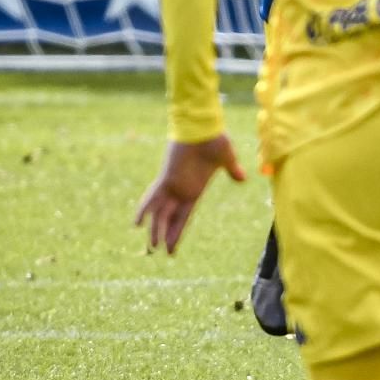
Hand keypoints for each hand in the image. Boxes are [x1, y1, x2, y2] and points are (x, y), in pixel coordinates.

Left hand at [134, 134, 244, 254]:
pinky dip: (144, 210)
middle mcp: (180, 191)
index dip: (177, 233)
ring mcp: (172, 185)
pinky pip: (153, 198)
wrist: (202, 126)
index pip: (183, 218)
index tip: (172, 249)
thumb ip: (232, 171)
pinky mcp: (166, 178)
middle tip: (158, 253)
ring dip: (155, 230)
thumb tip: (243, 178)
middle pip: (169, 219)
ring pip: (160, 214)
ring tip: (150, 248)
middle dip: (164, 236)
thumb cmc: (215, 140)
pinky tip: (136, 223)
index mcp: (194, 190)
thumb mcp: (226, 159)